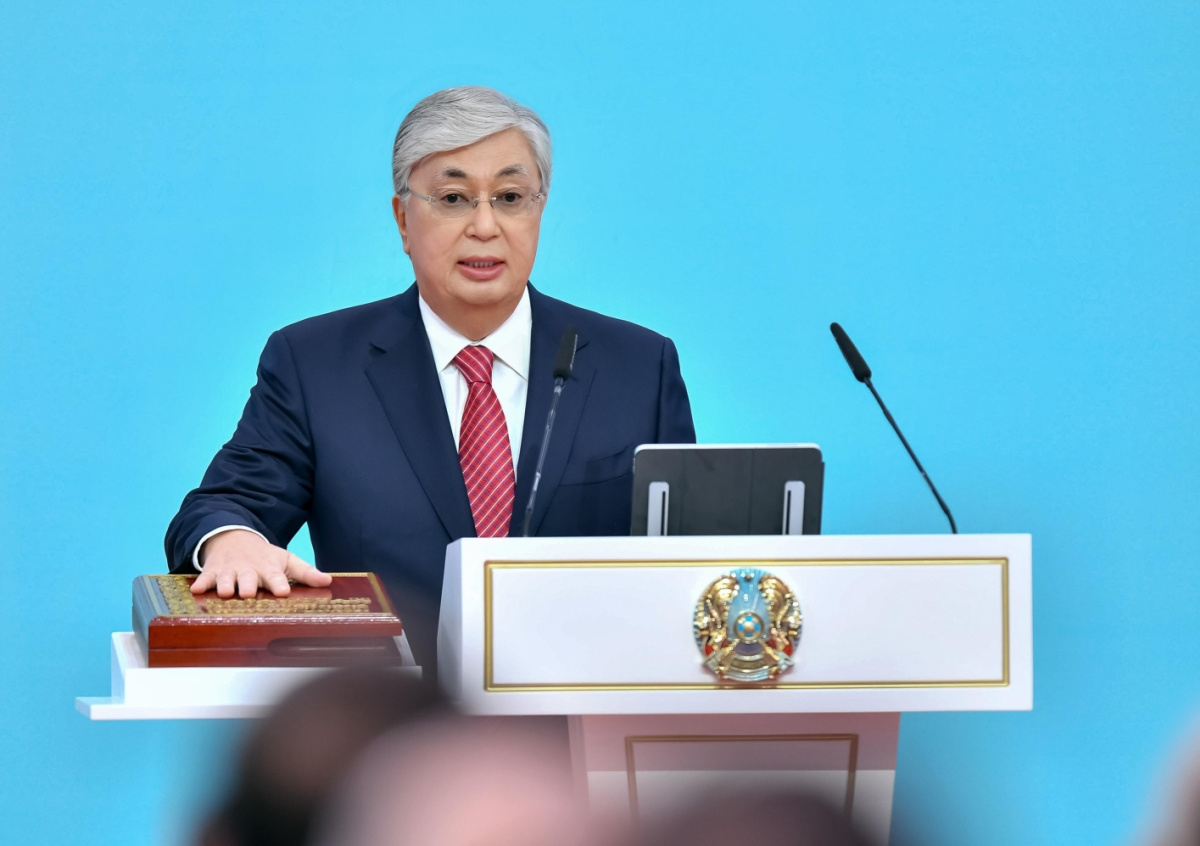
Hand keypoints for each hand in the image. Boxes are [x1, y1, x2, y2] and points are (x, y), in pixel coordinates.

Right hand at [191, 529, 332, 597]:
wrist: (234, 537)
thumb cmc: (264, 556)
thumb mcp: (286, 560)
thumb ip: (306, 573)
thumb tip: (328, 581)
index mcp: (268, 569)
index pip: (275, 577)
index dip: (278, 584)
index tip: (282, 591)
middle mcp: (248, 570)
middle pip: (248, 579)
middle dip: (247, 585)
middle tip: (248, 592)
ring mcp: (229, 571)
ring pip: (226, 579)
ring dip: (225, 585)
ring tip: (225, 592)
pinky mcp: (212, 572)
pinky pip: (205, 578)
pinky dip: (200, 583)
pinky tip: (196, 589)